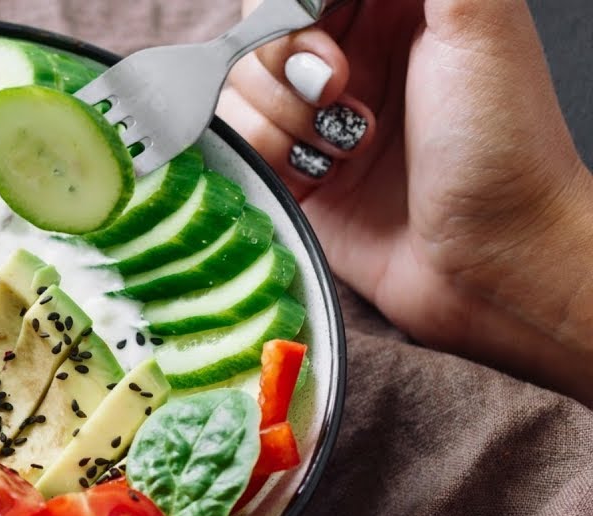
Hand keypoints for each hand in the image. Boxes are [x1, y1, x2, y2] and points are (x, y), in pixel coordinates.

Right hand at [218, 0, 592, 403]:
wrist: (495, 265)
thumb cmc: (503, 147)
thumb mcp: (477, 19)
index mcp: (398, 6)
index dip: (296, 4)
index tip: (320, 31)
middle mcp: (352, 52)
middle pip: (259, 24)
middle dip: (286, 58)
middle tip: (340, 91)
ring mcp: (318, 113)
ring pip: (239, 84)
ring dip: (282, 117)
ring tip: (344, 146)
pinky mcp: (294, 170)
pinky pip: (238, 140)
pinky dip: (270, 157)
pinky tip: (322, 176)